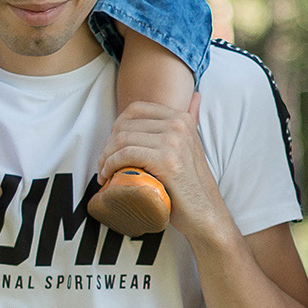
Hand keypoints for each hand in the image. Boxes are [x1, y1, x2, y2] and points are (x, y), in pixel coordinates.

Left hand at [97, 97, 226, 242]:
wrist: (204, 211)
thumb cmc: (191, 183)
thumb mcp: (193, 146)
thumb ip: (192, 120)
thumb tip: (195, 96)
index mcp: (182, 118)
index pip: (136, 109)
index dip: (116, 126)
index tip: (111, 146)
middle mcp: (179, 125)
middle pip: (125, 124)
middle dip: (108, 144)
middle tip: (103, 163)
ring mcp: (174, 142)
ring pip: (122, 139)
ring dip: (105, 157)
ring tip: (104, 172)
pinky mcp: (166, 161)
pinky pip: (126, 154)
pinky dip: (110, 165)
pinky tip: (107, 176)